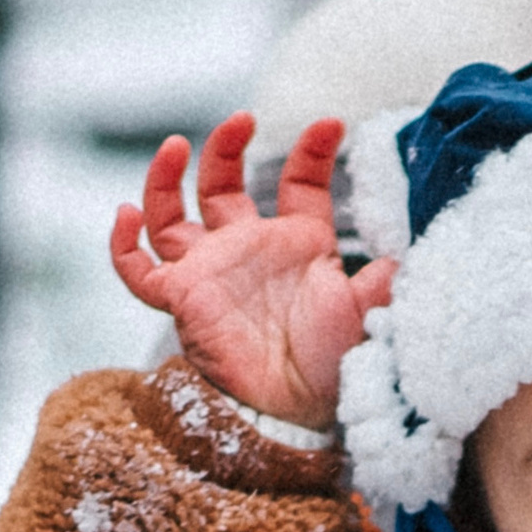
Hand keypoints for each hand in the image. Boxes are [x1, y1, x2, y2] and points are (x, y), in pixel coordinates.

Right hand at [110, 113, 398, 427]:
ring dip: (165, 178)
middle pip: (223, 185)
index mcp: (299, 245)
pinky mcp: (181, 300)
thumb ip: (382, 282)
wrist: (299, 413)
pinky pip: (137, 270)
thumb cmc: (333, 367)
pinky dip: (123, 244)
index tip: (332, 123)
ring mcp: (211, 272)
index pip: (300, 184)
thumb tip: (409, 257)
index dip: (313, 151)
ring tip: (173, 145)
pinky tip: (124, 214)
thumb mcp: (366, 315)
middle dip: (225, 148)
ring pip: (171, 215)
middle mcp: (249, 250)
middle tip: (241, 118)